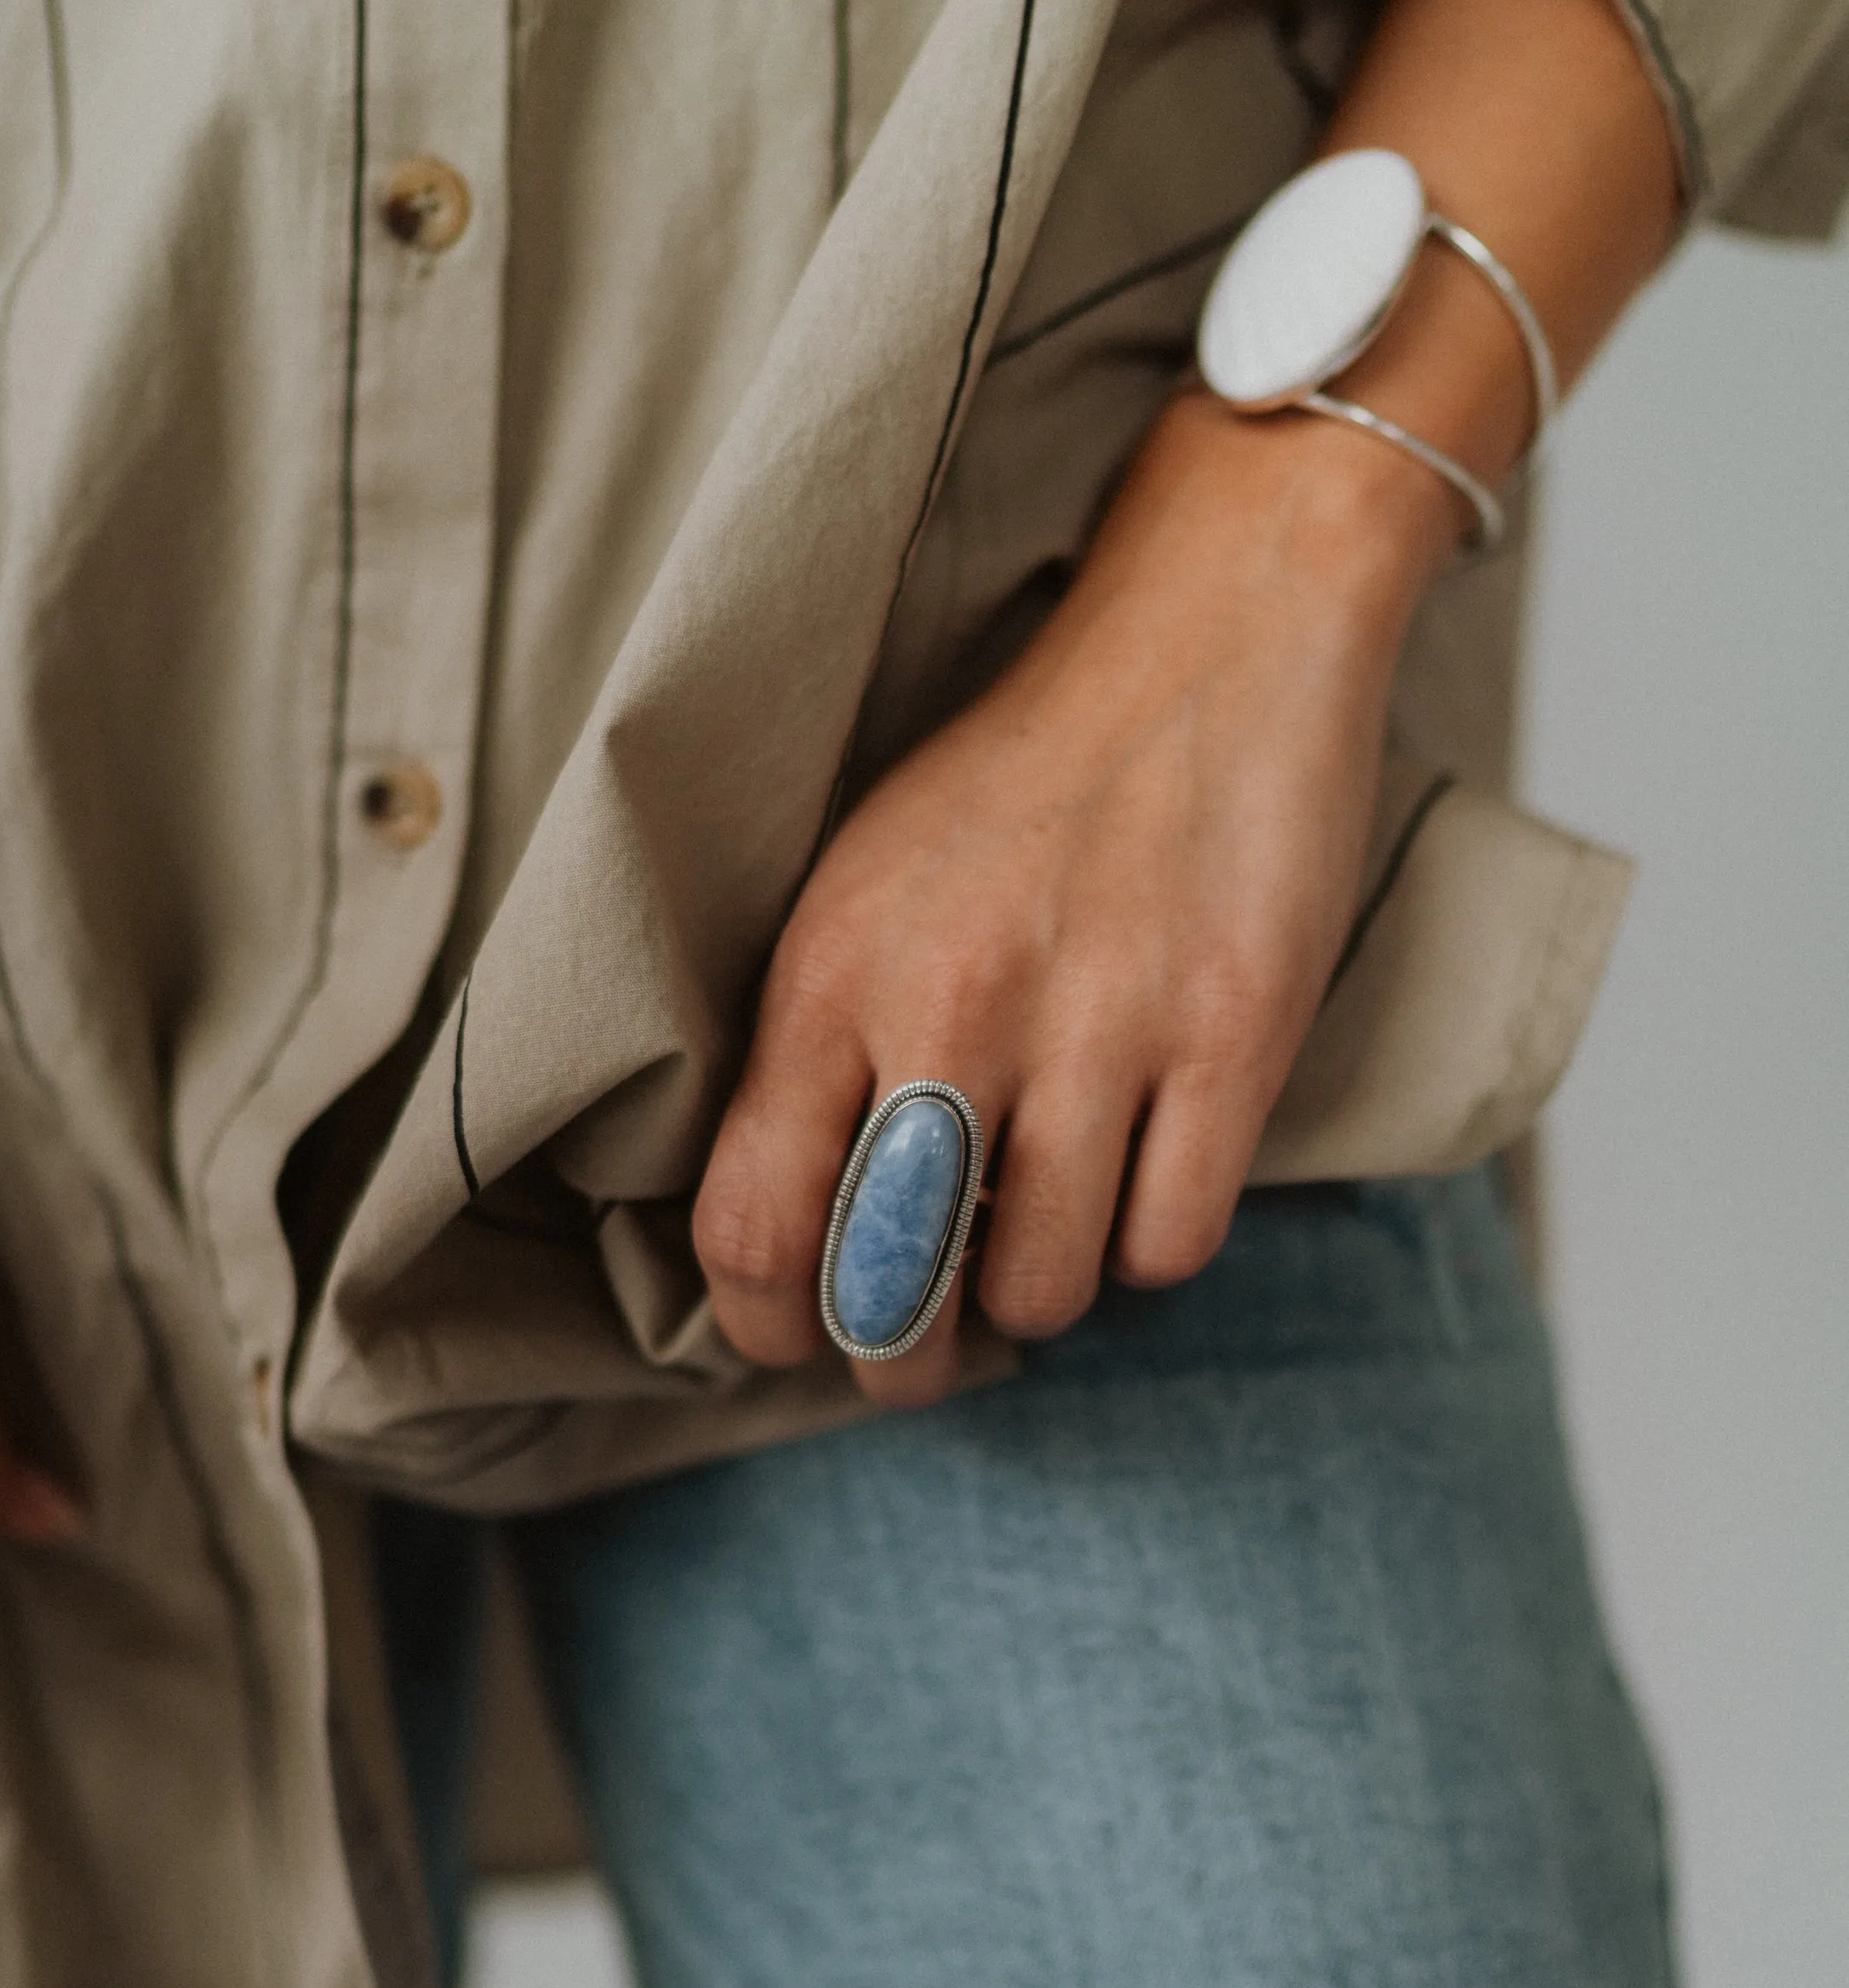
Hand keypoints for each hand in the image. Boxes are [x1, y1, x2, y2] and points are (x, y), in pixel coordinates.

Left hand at [694, 392, 1452, 1406]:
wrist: (1208, 629)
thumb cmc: (1018, 779)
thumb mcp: (858, 888)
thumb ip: (812, 1050)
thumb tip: (792, 1238)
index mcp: (833, 973)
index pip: (753, 1227)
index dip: (766, 1325)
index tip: (798, 1335)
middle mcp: (952, 1010)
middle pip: (891, 1298)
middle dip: (902, 1358)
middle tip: (924, 1348)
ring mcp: (1100, 1028)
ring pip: (1042, 1290)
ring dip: (1040, 1291)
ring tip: (1047, 1223)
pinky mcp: (1234, 1037)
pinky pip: (1169, 1244)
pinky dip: (1153, 1243)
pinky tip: (1143, 1178)